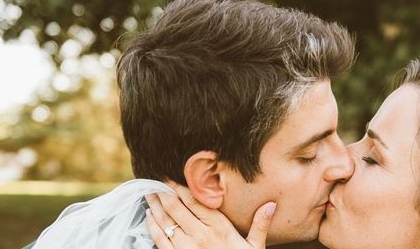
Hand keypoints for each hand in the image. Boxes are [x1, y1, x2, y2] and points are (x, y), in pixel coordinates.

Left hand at [145, 182, 275, 248]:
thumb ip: (260, 225)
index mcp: (219, 228)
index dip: (181, 188)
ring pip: (166, 222)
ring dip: (155, 206)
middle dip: (164, 193)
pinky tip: (148, 216)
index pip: (195, 202)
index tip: (171, 178)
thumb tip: (271, 204)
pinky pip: (160, 240)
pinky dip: (152, 226)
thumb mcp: (255, 248)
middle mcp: (201, 236)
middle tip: (154, 181)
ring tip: (148, 194)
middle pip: (177, 208)